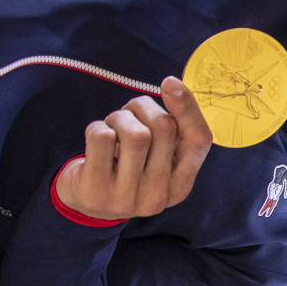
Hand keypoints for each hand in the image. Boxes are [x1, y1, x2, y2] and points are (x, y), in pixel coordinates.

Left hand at [54, 78, 213, 220]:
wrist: (87, 203)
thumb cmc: (126, 167)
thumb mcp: (156, 156)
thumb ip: (171, 131)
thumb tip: (173, 86)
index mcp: (180, 185)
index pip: (199, 141)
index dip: (188, 107)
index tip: (169, 82)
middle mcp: (158, 196)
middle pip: (164, 127)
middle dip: (142, 107)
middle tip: (128, 113)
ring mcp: (127, 198)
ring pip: (135, 134)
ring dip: (119, 117)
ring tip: (112, 127)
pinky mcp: (96, 193)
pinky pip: (102, 138)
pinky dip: (97, 127)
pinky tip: (95, 141)